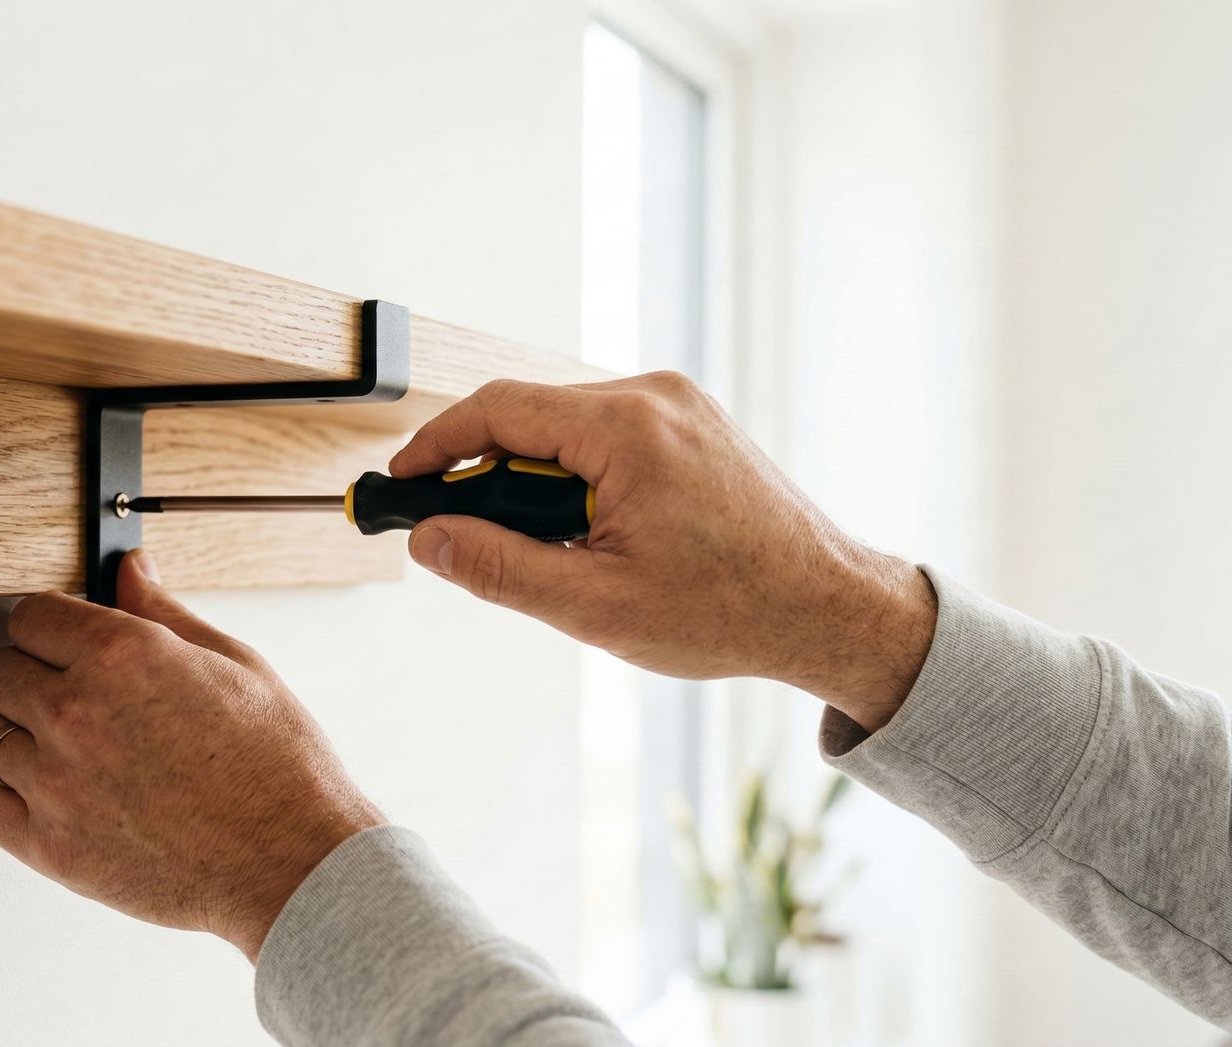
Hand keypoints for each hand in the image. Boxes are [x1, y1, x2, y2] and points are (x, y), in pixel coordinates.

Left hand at [0, 550, 383, 960]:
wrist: (293, 861)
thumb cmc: (277, 768)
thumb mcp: (234, 664)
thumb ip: (164, 612)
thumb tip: (129, 570)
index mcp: (122, 654)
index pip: (29, 616)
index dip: (47, 626)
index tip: (58, 641)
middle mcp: (77, 711)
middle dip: (27, 675)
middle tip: (65, 694)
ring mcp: (57, 782)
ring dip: (15, 736)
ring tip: (63, 748)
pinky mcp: (50, 846)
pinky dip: (4, 796)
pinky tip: (46, 791)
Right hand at [391, 372, 935, 730]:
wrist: (829, 607)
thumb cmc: (730, 611)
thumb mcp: (593, 606)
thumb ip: (498, 567)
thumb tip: (427, 539)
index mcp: (627, 428)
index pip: (498, 409)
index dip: (437, 446)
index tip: (403, 483)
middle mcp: (655, 396)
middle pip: (531, 414)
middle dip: (488, 473)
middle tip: (465, 537)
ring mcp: (679, 405)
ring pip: (567, 426)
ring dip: (537, 479)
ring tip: (549, 551)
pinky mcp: (693, 423)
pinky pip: (607, 435)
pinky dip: (578, 476)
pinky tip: (590, 535)